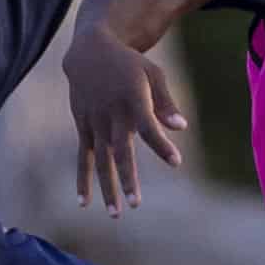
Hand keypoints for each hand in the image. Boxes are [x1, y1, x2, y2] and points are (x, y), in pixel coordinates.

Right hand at [64, 27, 184, 216]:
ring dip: (107, 187)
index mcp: (132, 98)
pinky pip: (84, 157)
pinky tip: (85, 202)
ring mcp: (94, 121)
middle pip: (120, 150)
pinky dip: (83, 180)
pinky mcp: (83, 126)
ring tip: (116, 213)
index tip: (175, 161)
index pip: (148, 127)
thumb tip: (180, 128)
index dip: (161, 145)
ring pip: (101, 160)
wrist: (89, 51)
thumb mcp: (152, 74)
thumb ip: (165, 102)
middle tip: (136, 202)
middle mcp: (111, 113)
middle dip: (128, 177)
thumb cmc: (129, 64)